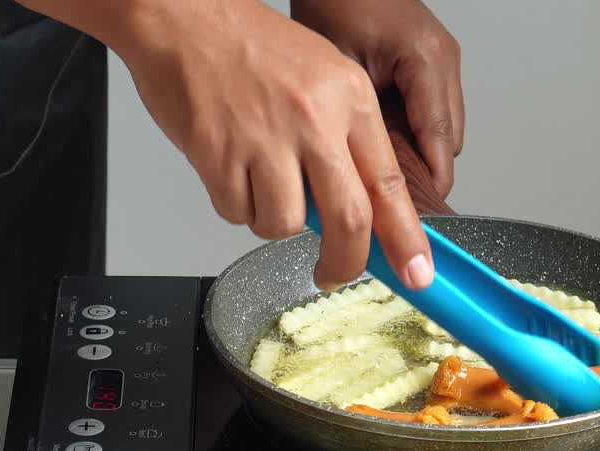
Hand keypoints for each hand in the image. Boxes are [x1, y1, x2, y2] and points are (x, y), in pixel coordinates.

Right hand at [98, 0, 433, 290]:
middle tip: (333, 274)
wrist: (182, 18)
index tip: (417, 273)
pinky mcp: (219, 155)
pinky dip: (233, 204)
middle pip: (349, 220)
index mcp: (348, 97)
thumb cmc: (245, 46)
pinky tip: (227, 167)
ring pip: (284, 224)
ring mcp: (265, 138)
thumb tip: (356, 210)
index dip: (406, 238)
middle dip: (344, 262)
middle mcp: (314, 118)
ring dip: (270, 219)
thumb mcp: (320, 77)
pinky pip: (236, 213)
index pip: (389, 183)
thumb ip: (343, 141)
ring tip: (257, 181)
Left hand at [292, 0, 462, 198]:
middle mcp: (444, 61)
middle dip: (422, 175)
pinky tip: (383, 146)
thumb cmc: (335, 5)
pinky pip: (432, 115)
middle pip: (447, 143)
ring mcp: (443, 63)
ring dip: (417, 155)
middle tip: (391, 205)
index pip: (439, 140)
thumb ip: (354, 122)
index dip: (428, 184)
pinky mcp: (434, 67)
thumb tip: (356, 176)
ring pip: (443, 133)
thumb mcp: (339, 71)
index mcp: (426, 60)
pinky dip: (413, 136)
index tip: (413, 217)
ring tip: (383, 179)